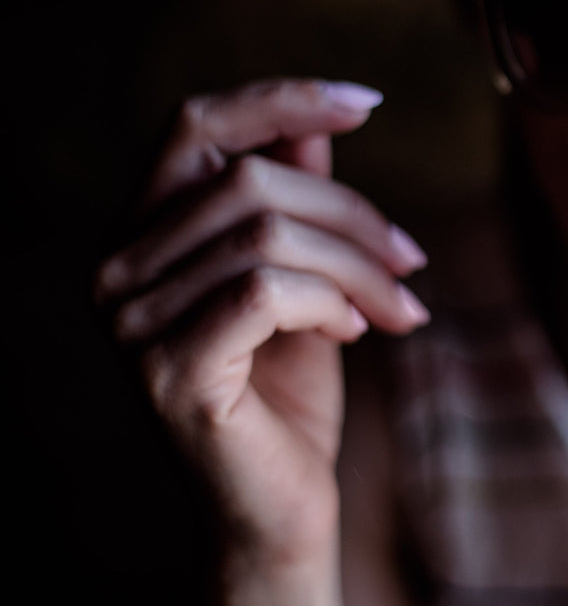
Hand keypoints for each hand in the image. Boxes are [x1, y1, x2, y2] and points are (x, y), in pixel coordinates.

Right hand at [94, 79, 429, 605]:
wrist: (281, 504)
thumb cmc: (292, 386)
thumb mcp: (306, 274)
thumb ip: (298, 198)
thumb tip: (320, 120)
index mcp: (143, 232)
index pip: (196, 125)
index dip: (281, 100)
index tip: (366, 101)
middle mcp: (117, 268)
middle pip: (250, 178)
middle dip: (353, 213)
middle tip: (412, 259)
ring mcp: (131, 322)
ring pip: (265, 234)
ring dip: (358, 266)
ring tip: (401, 305)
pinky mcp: (167, 371)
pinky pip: (263, 292)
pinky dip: (330, 303)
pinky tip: (359, 333)